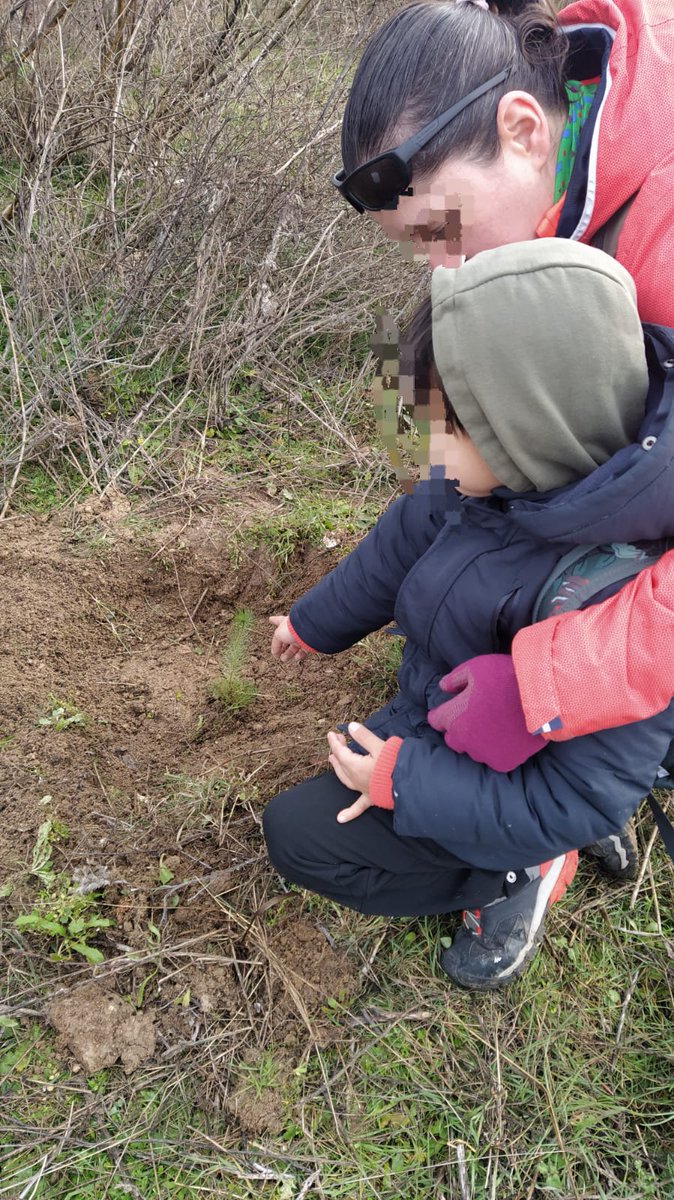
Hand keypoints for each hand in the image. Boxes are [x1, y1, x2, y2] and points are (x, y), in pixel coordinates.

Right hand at [269, 614, 308, 662]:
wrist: (308, 630)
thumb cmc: (292, 628)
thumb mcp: (278, 635)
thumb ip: (275, 644)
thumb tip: (275, 653)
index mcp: (286, 624)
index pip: (278, 621)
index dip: (274, 621)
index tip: (271, 619)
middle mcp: (294, 630)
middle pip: (286, 640)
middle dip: (281, 648)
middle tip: (278, 654)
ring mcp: (301, 637)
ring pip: (294, 648)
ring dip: (288, 654)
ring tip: (284, 659)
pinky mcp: (309, 644)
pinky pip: (303, 651)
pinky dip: (298, 656)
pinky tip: (295, 657)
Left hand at [327, 723, 385, 822]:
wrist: (408, 784)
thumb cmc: (394, 763)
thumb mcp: (379, 746)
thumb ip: (364, 736)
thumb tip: (350, 727)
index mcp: (355, 765)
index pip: (340, 752)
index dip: (334, 742)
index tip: (331, 733)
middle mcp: (355, 778)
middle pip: (341, 764)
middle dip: (337, 751)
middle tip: (337, 741)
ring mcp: (363, 789)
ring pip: (345, 779)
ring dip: (338, 770)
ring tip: (333, 761)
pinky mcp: (372, 797)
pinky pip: (359, 806)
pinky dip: (350, 812)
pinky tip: (340, 819)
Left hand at [427, 654, 546, 771]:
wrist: (542, 697)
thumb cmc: (506, 677)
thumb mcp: (476, 668)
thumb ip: (455, 679)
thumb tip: (443, 687)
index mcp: (453, 717)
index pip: (436, 720)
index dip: (443, 713)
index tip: (452, 709)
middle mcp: (464, 740)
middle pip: (453, 739)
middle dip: (460, 729)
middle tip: (478, 716)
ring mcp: (484, 754)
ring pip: (474, 751)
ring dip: (479, 741)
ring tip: (496, 725)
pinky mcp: (503, 763)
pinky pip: (494, 759)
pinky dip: (499, 750)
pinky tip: (508, 736)